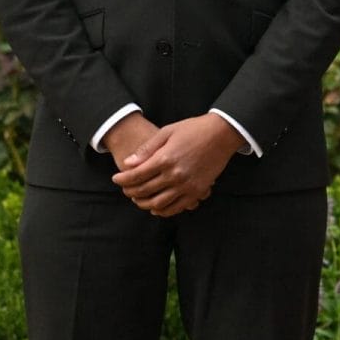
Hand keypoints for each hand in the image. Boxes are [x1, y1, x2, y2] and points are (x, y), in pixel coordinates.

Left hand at [110, 113, 243, 216]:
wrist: (223, 133)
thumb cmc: (194, 129)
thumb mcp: (167, 132)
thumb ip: (147, 149)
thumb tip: (128, 163)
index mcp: (165, 159)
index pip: (136, 176)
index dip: (122, 179)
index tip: (116, 178)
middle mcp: (175, 175)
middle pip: (144, 191)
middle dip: (130, 191)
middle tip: (125, 188)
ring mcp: (187, 185)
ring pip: (158, 203)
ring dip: (143, 203)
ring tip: (138, 198)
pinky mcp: (197, 191)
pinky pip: (176, 208)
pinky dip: (163, 210)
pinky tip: (156, 207)